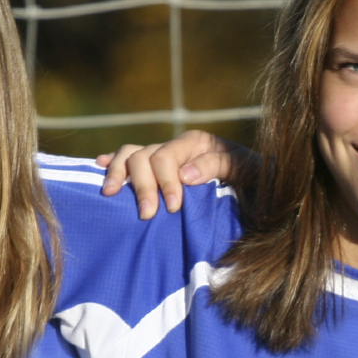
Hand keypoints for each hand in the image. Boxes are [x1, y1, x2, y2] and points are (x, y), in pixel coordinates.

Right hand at [96, 129, 248, 219]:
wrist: (259, 192)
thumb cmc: (257, 183)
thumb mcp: (248, 171)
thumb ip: (219, 166)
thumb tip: (186, 174)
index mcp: (198, 143)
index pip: (166, 156)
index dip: (164, 181)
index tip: (171, 208)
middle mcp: (177, 147)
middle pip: (144, 156)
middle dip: (142, 185)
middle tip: (147, 215)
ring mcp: (164, 157)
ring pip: (130, 154)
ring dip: (118, 173)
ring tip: (111, 194)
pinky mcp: (157, 171)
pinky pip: (128, 159)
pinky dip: (112, 162)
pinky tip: (98, 166)